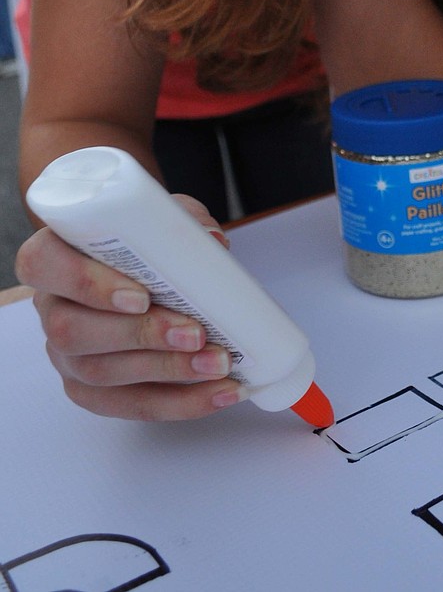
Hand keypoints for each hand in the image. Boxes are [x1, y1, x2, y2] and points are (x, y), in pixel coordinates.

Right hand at [15, 196, 243, 420]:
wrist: (147, 267)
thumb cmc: (147, 238)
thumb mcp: (162, 215)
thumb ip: (182, 221)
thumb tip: (210, 242)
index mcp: (53, 254)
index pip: (44, 265)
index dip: (88, 284)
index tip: (141, 295)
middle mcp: (51, 307)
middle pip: (73, 331)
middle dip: (141, 336)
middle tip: (196, 334)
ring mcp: (65, 354)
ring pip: (100, 374)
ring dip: (168, 372)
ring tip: (218, 363)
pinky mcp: (89, 390)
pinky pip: (127, 405)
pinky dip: (180, 402)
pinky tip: (220, 393)